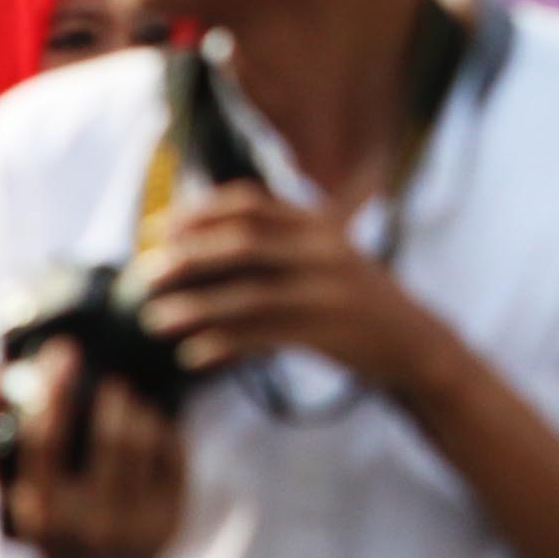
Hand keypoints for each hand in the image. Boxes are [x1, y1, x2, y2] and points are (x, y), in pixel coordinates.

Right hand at [0, 338, 185, 557]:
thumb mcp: (13, 491)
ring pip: (144, 437)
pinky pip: (171, 449)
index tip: (63, 350)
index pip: (46, 443)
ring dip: (134, 409)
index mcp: (40, 515)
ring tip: (123, 406)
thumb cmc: (47, 522)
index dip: (53, 390)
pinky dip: (158, 426)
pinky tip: (146, 428)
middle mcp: (88, 525)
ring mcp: (135, 525)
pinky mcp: (171, 519)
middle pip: (110, 435)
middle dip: (110, 394)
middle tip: (107, 379)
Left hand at [137, 183, 446, 395]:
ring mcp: (327, 291)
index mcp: (318, 224)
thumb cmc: (353, 300)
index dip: (198, 212)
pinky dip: (223, 344)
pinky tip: (193, 355)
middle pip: (243, 243)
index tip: (158, 229)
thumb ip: (278, 244)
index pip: (250, 203)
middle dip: (188, 256)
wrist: (413, 342)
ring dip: (195, 306)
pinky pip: (262, 336)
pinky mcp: (327, 332)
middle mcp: (323, 250)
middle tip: (145, 274)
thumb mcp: (326, 257)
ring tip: (155, 320)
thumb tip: (202, 244)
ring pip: (248, 294)